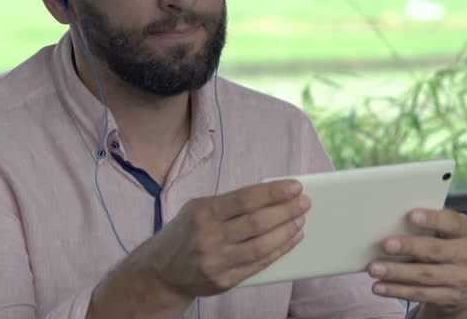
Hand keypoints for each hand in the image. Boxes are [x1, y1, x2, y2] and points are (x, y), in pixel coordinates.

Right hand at [137, 179, 310, 297]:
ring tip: (301, 220)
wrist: (162, 271)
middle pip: (257, 222)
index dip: (273, 192)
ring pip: (261, 246)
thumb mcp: (198, 208)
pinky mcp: (224, 281)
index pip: (246, 199)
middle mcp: (209, 237)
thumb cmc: (186, 232)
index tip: (294, 186)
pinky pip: (258, 265)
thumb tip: (272, 196)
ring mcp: (216, 262)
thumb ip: (230, 204)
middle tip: (304, 202)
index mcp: (203, 213)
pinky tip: (292, 239)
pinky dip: (279, 251)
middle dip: (286, 211)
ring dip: (286, 232)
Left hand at [367, 209, 466, 318]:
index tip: (410, 216)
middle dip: (408, 247)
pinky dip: (397, 290)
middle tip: (385, 244)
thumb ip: (428, 225)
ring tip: (374, 268)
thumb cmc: (448, 247)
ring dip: (396, 272)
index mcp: (466, 231)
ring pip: (424, 275)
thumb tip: (391, 220)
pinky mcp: (450, 297)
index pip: (451, 223)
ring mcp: (461, 278)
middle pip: (435, 250)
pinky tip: (379, 287)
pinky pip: (420, 294)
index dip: (432, 219)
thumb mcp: (447, 233)